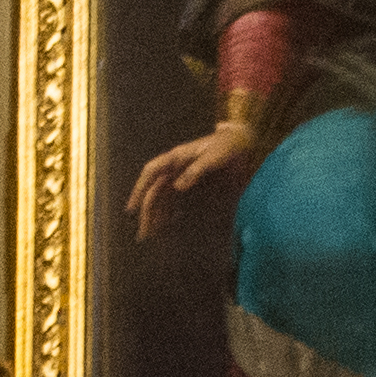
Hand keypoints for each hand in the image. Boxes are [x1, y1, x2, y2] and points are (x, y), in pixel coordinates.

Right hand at [125, 120, 259, 237]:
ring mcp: (183, 175)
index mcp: (177, 156)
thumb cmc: (228, 146)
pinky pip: (176, 199)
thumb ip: (197, 170)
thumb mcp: (214, 157)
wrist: (243, 143)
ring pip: (164, 197)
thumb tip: (177, 186)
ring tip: (151, 233)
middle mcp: (176, 167)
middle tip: (143, 233)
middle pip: (155, 190)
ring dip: (157, 214)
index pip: (150, 172)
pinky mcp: (193, 182)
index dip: (139, 189)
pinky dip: (170, 211)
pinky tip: (168, 223)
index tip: (132, 208)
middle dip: (147, 211)